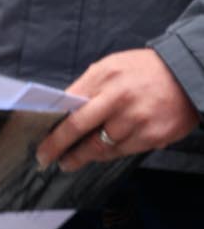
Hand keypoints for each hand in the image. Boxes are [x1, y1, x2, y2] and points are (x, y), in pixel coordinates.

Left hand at [36, 50, 203, 170]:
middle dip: (59, 147)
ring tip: (70, 161)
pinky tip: (99, 156)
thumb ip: (87, 87)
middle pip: (80, 129)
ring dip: (83, 156)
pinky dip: (109, 154)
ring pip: (102, 146)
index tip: (41, 139)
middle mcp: (119, 99)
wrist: (187, 74)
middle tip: (46, 158)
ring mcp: (138, 120)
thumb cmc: (143, 70)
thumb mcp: (110, 67)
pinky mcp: (154, 136)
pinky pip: (124, 151)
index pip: (69, 106)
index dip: (54, 127)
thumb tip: (64, 110)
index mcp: (104, 78)